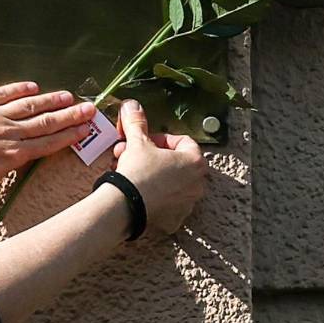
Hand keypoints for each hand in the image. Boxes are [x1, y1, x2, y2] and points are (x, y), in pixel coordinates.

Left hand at [0, 81, 96, 193]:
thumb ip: (5, 170)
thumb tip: (16, 160)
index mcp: (12, 156)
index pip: (48, 143)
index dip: (69, 135)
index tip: (86, 129)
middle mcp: (8, 133)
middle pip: (46, 122)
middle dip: (70, 115)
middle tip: (89, 108)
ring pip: (29, 106)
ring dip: (50, 100)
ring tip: (68, 95)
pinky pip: (3, 94)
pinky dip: (19, 89)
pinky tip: (33, 87)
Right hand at [111, 100, 207, 233]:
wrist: (125, 206)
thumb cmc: (138, 172)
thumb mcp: (137, 143)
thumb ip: (137, 123)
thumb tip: (132, 105)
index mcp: (195, 161)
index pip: (182, 141)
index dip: (160, 139)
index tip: (143, 142)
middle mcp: (197, 182)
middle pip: (176, 162)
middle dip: (153, 157)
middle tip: (133, 156)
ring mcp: (187, 202)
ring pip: (170, 182)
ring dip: (153, 174)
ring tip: (131, 173)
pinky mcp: (175, 217)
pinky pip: (166, 201)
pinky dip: (154, 195)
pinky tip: (137, 192)